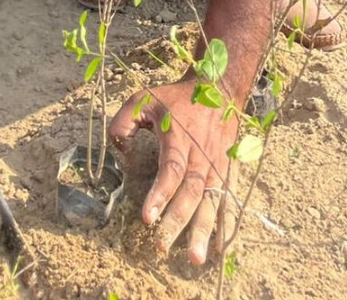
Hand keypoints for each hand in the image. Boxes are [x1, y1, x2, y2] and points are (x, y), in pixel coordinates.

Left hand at [110, 78, 238, 264]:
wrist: (219, 88)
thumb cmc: (176, 98)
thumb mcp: (144, 98)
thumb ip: (125, 121)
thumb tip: (118, 148)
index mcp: (179, 138)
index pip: (171, 170)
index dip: (160, 194)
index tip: (148, 217)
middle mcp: (201, 155)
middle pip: (191, 192)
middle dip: (178, 221)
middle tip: (162, 245)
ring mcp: (217, 165)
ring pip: (212, 201)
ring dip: (204, 230)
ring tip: (196, 258)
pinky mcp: (228, 170)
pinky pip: (229, 199)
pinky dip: (226, 224)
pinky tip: (222, 247)